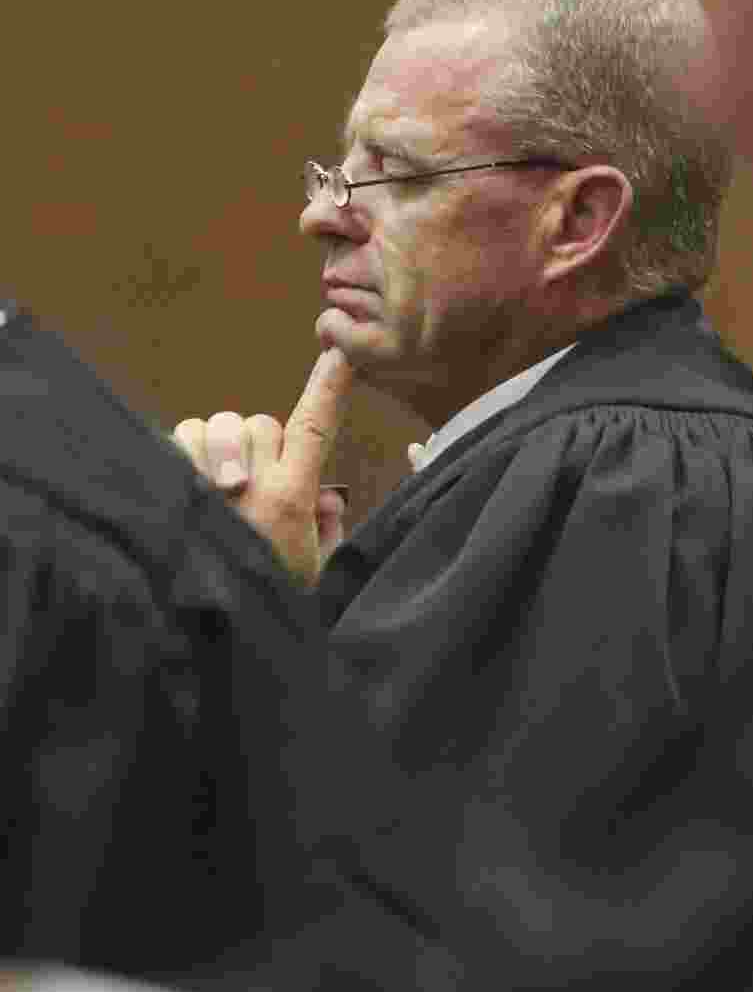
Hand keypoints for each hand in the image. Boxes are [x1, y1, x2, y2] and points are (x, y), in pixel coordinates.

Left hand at [173, 348, 356, 585]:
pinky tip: (184, 483)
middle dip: (255, 444)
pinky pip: (176, 441)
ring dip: (216, 446)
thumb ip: (328, 527)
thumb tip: (329, 495)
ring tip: (214, 485)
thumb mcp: (314, 570)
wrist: (211, 636)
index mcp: (293, 495)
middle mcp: (255, 481)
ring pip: (216, 425)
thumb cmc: (267, 602)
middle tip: (247, 486)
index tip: (339, 355)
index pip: (316, 425)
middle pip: (260, 423)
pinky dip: (181, 452)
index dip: (329, 386)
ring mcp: (210, 482)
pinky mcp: (174, 488)